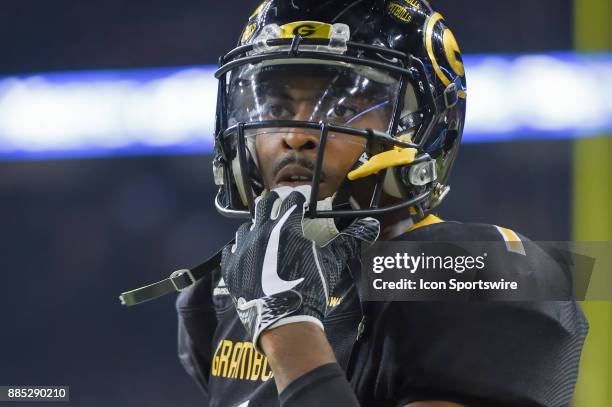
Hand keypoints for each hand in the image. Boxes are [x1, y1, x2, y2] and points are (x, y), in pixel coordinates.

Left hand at [220, 187, 378, 351]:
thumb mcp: (332, 262)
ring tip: (259, 227)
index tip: (300, 198)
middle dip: (272, 201)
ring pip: (245, 228)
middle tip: (277, 199)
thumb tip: (371, 225)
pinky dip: (237, 248)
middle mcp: (260, 233)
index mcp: (285, 227)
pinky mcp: (230, 269)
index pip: (291, 202)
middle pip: (263, 207)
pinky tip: (242, 250)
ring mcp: (242, 250)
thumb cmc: (310, 288)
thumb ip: (350, 240)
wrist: (283, 321)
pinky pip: (230, 251)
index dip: (297, 198)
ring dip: (254, 225)